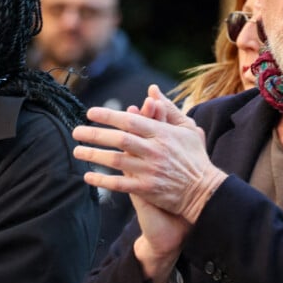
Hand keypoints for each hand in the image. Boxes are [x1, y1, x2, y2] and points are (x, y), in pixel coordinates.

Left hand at [73, 85, 226, 223]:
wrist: (206, 192)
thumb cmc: (195, 157)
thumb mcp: (187, 128)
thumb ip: (168, 108)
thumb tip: (152, 89)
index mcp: (162, 133)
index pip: (131, 120)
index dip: (109, 115)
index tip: (90, 112)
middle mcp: (155, 150)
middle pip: (120, 139)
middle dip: (95, 134)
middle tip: (75, 131)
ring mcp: (150, 171)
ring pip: (116, 161)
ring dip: (94, 155)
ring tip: (76, 151)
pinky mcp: (148, 190)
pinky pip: (120, 184)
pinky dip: (103, 181)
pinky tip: (88, 177)